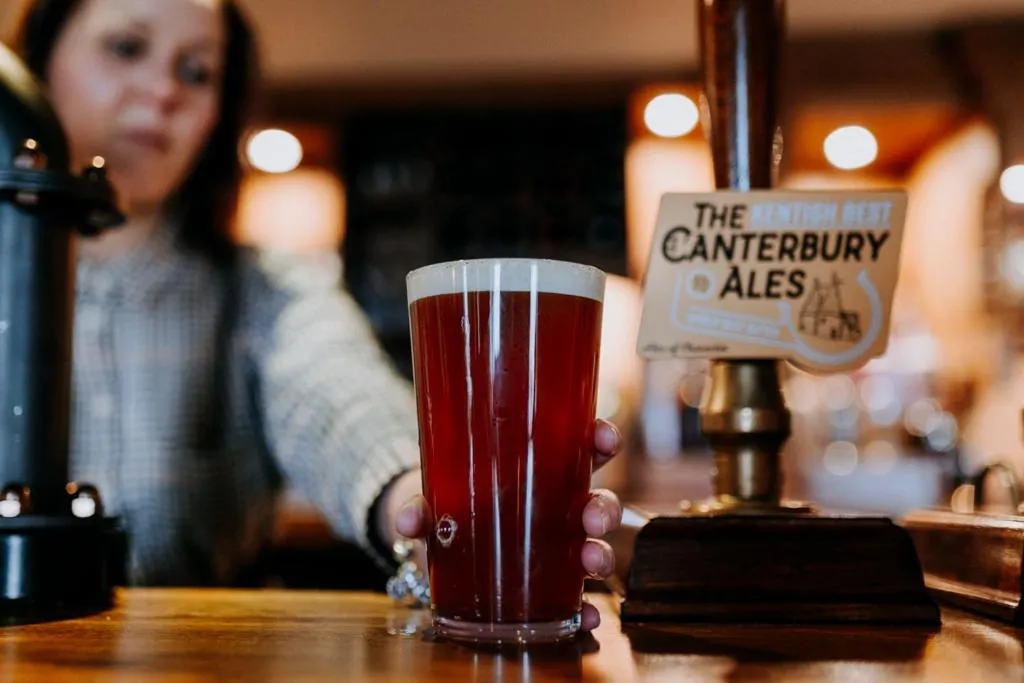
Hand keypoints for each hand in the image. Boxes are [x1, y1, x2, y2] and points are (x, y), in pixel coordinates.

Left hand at [390, 418, 622, 631]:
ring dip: (601, 556)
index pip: (581, 448)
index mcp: (539, 472)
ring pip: (594, 547)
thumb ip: (420, 507)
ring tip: (591, 563)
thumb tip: (409, 520)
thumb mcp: (433, 499)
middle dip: (604, 509)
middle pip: (597, 501)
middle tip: (592, 518)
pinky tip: (588, 617)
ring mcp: (556, 549)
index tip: (605, 440)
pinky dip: (587, 610)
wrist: (435, 546)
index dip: (602, 441)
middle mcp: (557, 509)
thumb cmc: (446, 506)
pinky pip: (577, 598)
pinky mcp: (547, 587)